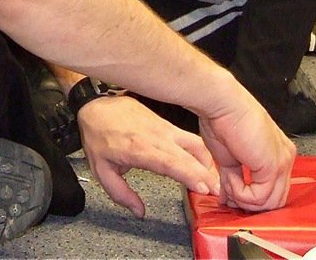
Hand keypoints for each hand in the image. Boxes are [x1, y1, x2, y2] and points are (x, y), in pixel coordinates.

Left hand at [76, 95, 220, 217]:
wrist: (97, 104)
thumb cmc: (99, 133)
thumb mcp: (101, 170)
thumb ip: (120, 193)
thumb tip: (138, 211)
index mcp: (139, 148)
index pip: (170, 162)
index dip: (189, 175)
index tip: (203, 188)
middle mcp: (156, 137)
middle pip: (188, 155)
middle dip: (206, 175)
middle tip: (218, 192)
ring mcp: (164, 128)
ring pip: (194, 144)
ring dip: (207, 163)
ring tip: (215, 181)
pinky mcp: (168, 124)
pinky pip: (190, 137)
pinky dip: (202, 152)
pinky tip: (205, 165)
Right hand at [197, 95, 295, 211]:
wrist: (221, 103)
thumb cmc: (221, 119)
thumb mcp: (229, 157)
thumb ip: (233, 178)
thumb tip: (228, 197)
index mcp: (277, 152)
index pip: (274, 189)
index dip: (252, 198)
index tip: (232, 196)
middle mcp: (285, 157)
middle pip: (275, 200)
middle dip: (249, 203)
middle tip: (230, 195)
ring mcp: (282, 162)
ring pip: (271, 203)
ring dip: (245, 200)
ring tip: (229, 184)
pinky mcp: (273, 166)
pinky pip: (260, 197)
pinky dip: (241, 194)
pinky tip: (232, 179)